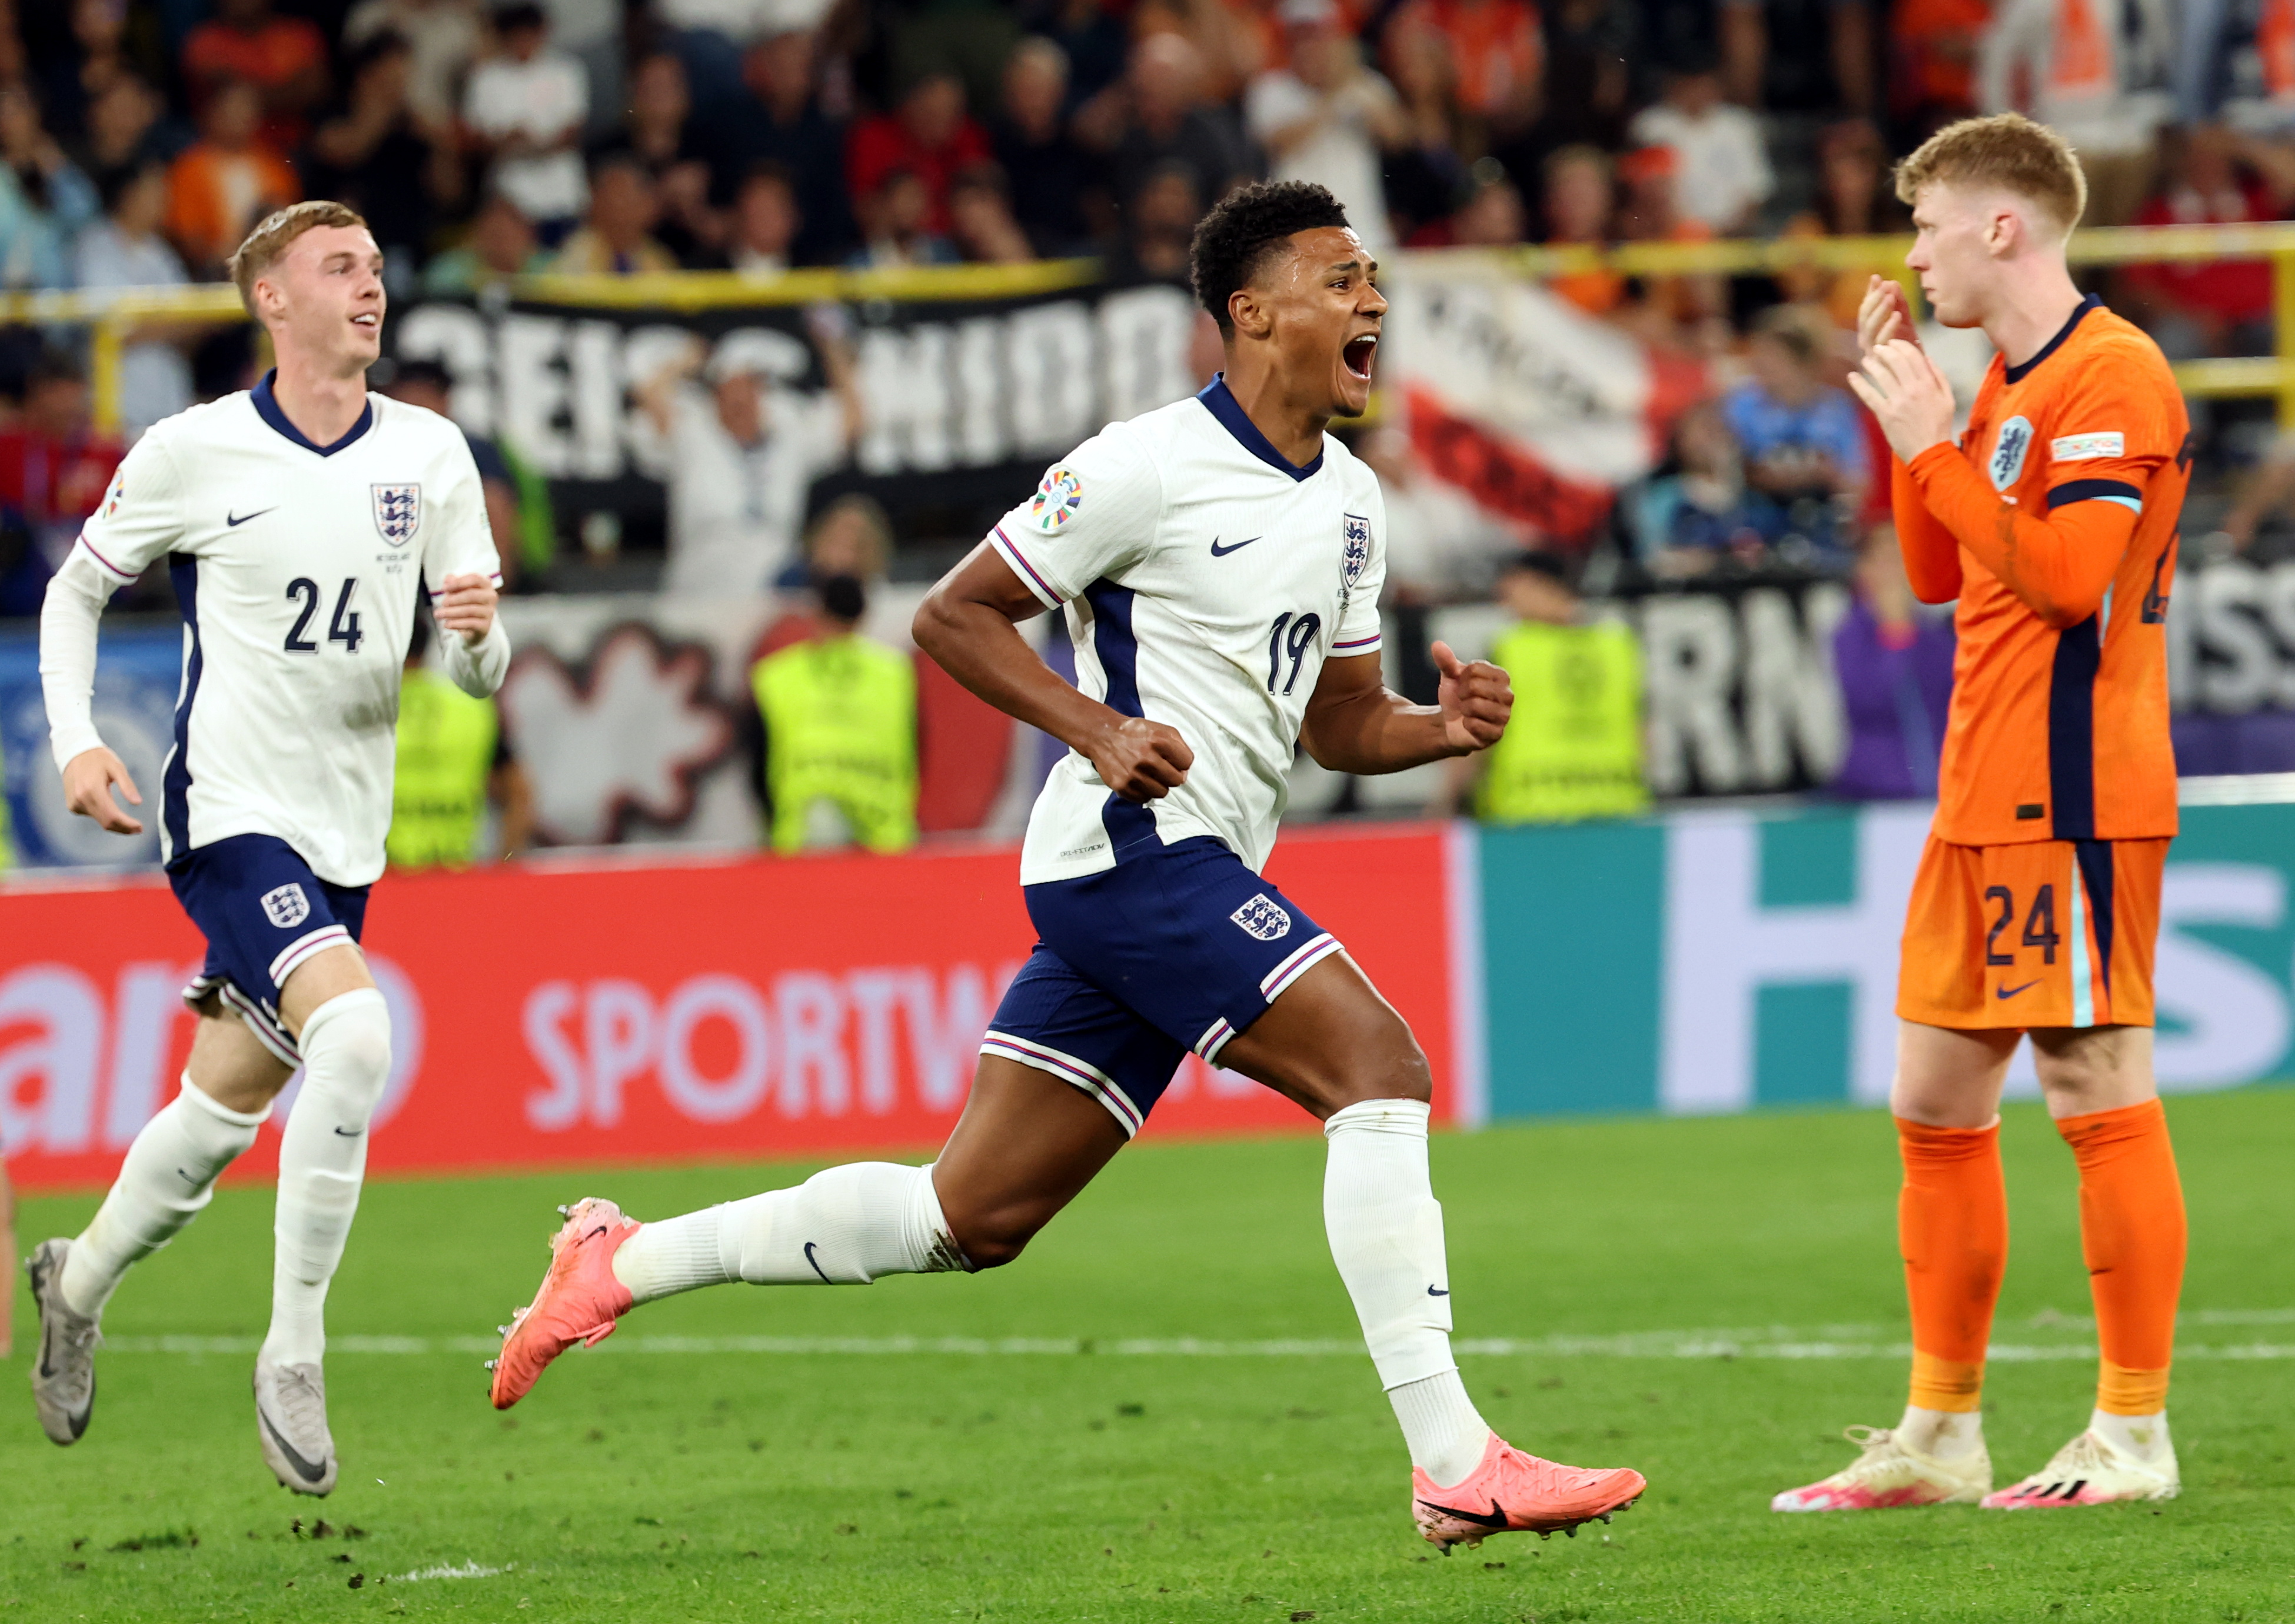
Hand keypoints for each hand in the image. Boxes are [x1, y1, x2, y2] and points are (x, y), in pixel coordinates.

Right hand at [62, 746, 143, 834]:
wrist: (74, 753)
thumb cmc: (98, 758)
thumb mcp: (117, 767)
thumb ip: (127, 786)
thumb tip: (137, 802)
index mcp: (92, 790)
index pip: (112, 816)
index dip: (127, 825)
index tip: (140, 828)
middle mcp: (81, 800)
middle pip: (105, 823)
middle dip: (124, 828)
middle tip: (138, 829)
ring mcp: (75, 804)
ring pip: (99, 821)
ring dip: (115, 824)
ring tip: (129, 821)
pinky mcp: (72, 806)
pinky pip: (92, 815)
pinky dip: (104, 817)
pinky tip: (112, 810)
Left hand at [433, 572, 498, 641]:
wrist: (473, 626)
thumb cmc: (465, 603)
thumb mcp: (457, 591)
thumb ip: (453, 583)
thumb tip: (448, 579)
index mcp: (485, 584)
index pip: (474, 579)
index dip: (459, 582)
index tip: (444, 588)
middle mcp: (491, 597)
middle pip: (472, 595)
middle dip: (454, 599)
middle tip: (443, 603)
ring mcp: (489, 612)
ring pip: (469, 610)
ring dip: (451, 612)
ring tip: (439, 615)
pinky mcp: (486, 625)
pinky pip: (470, 623)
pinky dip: (456, 624)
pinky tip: (447, 624)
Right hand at [1085, 714, 1193, 801]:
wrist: (1103, 736)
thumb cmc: (1134, 733)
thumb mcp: (1161, 729)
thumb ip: (1179, 746)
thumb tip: (1185, 771)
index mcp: (1159, 741)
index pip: (1186, 762)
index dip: (1182, 762)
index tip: (1173, 760)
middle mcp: (1147, 758)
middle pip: (1176, 780)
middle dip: (1172, 775)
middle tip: (1162, 769)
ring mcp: (1134, 774)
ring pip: (1162, 792)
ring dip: (1158, 785)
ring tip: (1149, 775)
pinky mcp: (1122, 786)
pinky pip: (1144, 798)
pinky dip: (1143, 791)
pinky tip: (1138, 780)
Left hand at [1434, 640, 1510, 753]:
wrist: (1451, 723)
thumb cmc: (1456, 697)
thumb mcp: (1450, 677)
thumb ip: (1446, 660)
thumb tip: (1437, 644)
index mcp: (1501, 676)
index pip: (1475, 669)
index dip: (1462, 678)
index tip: (1464, 685)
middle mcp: (1508, 695)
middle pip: (1475, 686)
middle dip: (1462, 694)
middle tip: (1464, 700)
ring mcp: (1505, 716)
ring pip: (1475, 705)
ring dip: (1464, 709)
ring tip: (1467, 712)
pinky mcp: (1497, 734)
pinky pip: (1474, 724)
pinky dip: (1466, 724)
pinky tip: (1469, 725)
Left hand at [1847, 338, 1955, 464]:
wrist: (1929, 451)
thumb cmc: (1940, 426)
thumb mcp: (1948, 399)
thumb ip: (1939, 377)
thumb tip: (1928, 358)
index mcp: (1928, 384)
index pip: (1913, 356)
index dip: (1900, 345)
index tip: (1892, 343)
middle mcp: (1912, 390)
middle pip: (1895, 361)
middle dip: (1884, 350)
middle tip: (1876, 348)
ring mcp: (1897, 402)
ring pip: (1881, 375)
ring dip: (1871, 364)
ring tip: (1866, 360)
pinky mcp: (1885, 415)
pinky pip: (1869, 395)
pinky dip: (1859, 384)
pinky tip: (1852, 376)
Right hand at [1856, 275, 1921, 359]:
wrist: (1918, 370)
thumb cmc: (1909, 344)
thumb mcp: (1904, 319)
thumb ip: (1897, 302)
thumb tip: (1890, 281)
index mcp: (1868, 329)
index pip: (1865, 308)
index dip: (1870, 293)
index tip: (1877, 277)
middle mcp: (1865, 340)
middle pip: (1864, 317)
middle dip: (1874, 300)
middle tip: (1885, 286)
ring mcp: (1871, 351)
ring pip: (1870, 328)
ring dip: (1879, 311)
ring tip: (1890, 297)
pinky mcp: (1880, 361)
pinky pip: (1882, 341)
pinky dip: (1888, 327)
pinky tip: (1897, 315)